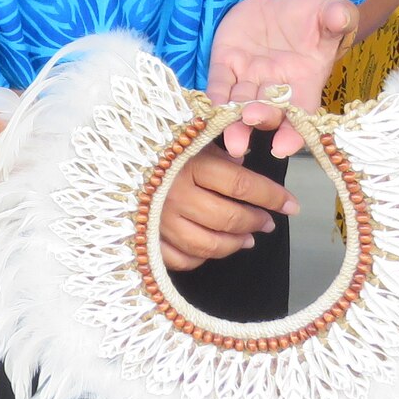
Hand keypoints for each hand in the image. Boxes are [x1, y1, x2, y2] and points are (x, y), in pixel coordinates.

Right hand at [158, 144, 298, 271]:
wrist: (105, 161)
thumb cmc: (155, 147)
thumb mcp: (187, 138)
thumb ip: (216, 150)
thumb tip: (246, 162)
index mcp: (189, 164)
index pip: (243, 185)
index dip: (272, 197)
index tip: (292, 205)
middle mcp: (175, 195)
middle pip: (229, 217)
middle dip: (256, 221)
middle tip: (269, 221)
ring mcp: (160, 222)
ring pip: (209, 245)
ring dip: (234, 243)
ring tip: (249, 238)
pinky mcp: (148, 242)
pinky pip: (182, 260)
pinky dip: (202, 258)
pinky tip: (213, 249)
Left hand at [208, 0, 358, 158]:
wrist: (282, 1)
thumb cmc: (314, 12)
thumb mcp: (330, 9)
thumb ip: (338, 16)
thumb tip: (342, 17)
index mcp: (305, 81)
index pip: (301, 114)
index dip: (293, 134)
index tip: (283, 147)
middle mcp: (276, 87)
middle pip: (267, 112)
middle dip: (260, 119)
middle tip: (251, 120)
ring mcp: (249, 77)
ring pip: (240, 104)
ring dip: (234, 122)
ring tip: (230, 138)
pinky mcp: (226, 62)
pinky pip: (218, 84)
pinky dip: (214, 97)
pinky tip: (209, 109)